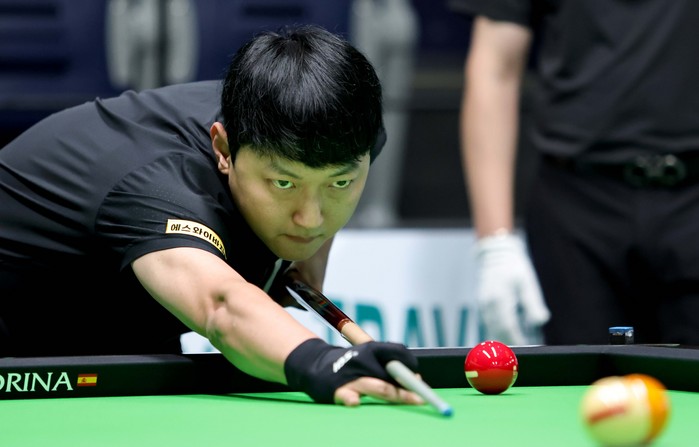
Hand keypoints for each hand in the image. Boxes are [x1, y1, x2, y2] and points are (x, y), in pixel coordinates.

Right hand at [284, 339, 423, 405]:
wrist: (314, 364)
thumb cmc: (349, 364)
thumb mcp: (367, 357)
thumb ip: (387, 366)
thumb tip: (414, 380)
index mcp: (371, 350)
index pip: (397, 354)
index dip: (410, 367)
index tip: (420, 381)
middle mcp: (362, 361)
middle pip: (391, 375)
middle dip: (408, 388)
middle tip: (422, 399)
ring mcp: (350, 376)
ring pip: (376, 386)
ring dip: (394, 394)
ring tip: (410, 399)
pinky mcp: (336, 389)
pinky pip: (347, 395)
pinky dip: (352, 399)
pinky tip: (356, 403)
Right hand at [475, 233, 549, 344]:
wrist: (496, 254)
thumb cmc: (515, 268)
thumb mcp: (528, 283)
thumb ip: (533, 303)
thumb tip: (541, 321)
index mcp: (499, 297)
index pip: (508, 325)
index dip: (517, 339)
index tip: (526, 348)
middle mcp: (488, 302)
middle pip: (498, 330)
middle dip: (509, 343)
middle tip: (519, 356)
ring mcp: (483, 304)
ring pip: (491, 328)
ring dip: (502, 340)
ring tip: (513, 352)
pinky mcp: (483, 304)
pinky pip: (489, 323)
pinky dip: (497, 332)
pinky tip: (505, 339)